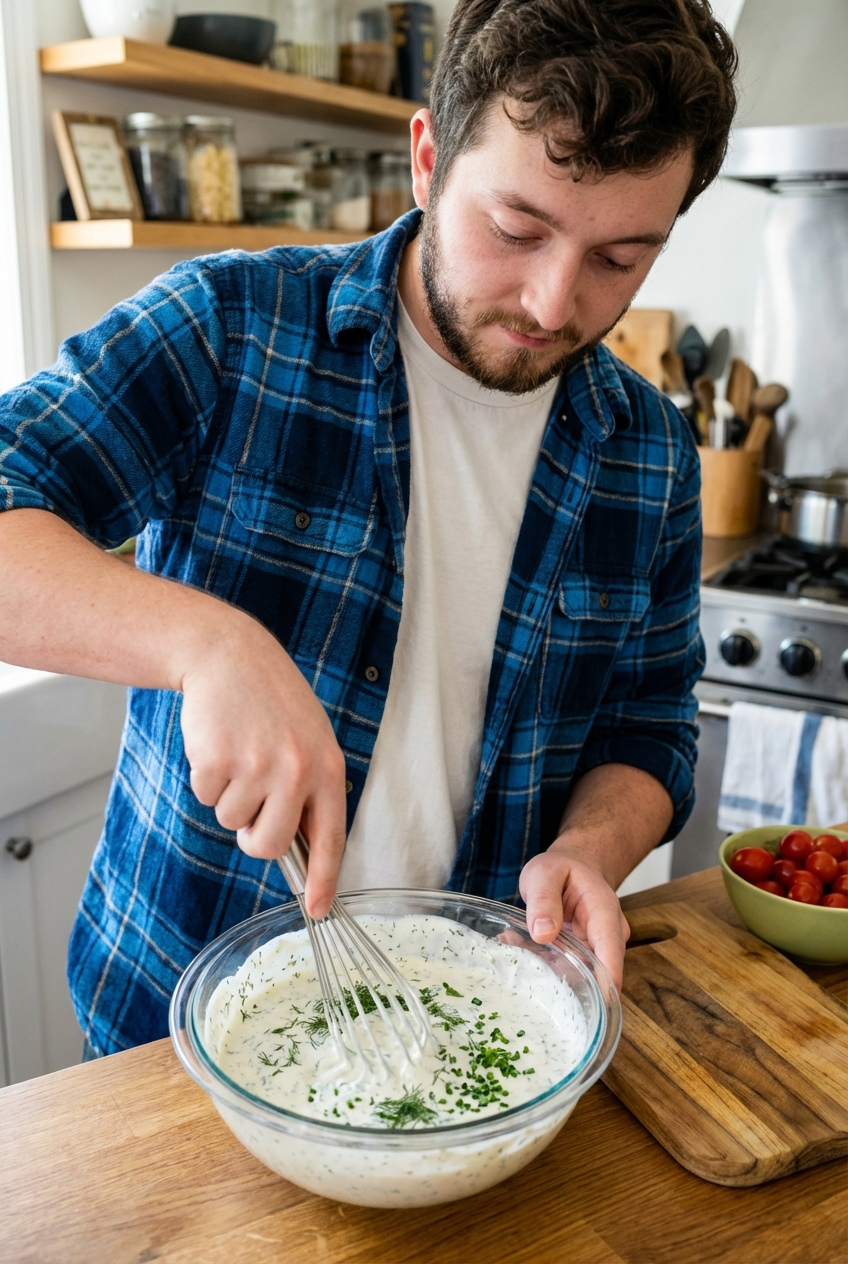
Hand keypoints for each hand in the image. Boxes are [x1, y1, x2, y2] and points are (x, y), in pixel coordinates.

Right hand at [179, 609, 346, 918]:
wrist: (229, 656)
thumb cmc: (271, 702)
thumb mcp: (307, 740)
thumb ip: (309, 790)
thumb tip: (299, 850)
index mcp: (327, 769)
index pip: (331, 839)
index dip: (323, 880)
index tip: (318, 910)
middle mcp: (297, 772)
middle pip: (268, 845)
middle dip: (253, 835)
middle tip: (252, 799)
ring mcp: (256, 767)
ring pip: (232, 822)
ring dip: (229, 796)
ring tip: (239, 752)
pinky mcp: (218, 761)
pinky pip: (206, 798)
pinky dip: (207, 778)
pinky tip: (219, 743)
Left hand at [519, 841, 629, 990]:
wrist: (573, 867)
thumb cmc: (562, 868)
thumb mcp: (544, 873)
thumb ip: (544, 899)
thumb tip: (543, 933)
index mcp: (604, 913)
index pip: (610, 952)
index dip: (605, 982)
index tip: (591, 1004)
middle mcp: (607, 936)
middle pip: (597, 972)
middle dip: (566, 981)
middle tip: (528, 973)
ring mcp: (595, 949)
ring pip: (578, 973)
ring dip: (548, 972)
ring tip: (516, 952)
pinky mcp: (581, 957)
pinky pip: (564, 968)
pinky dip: (542, 964)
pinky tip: (519, 950)